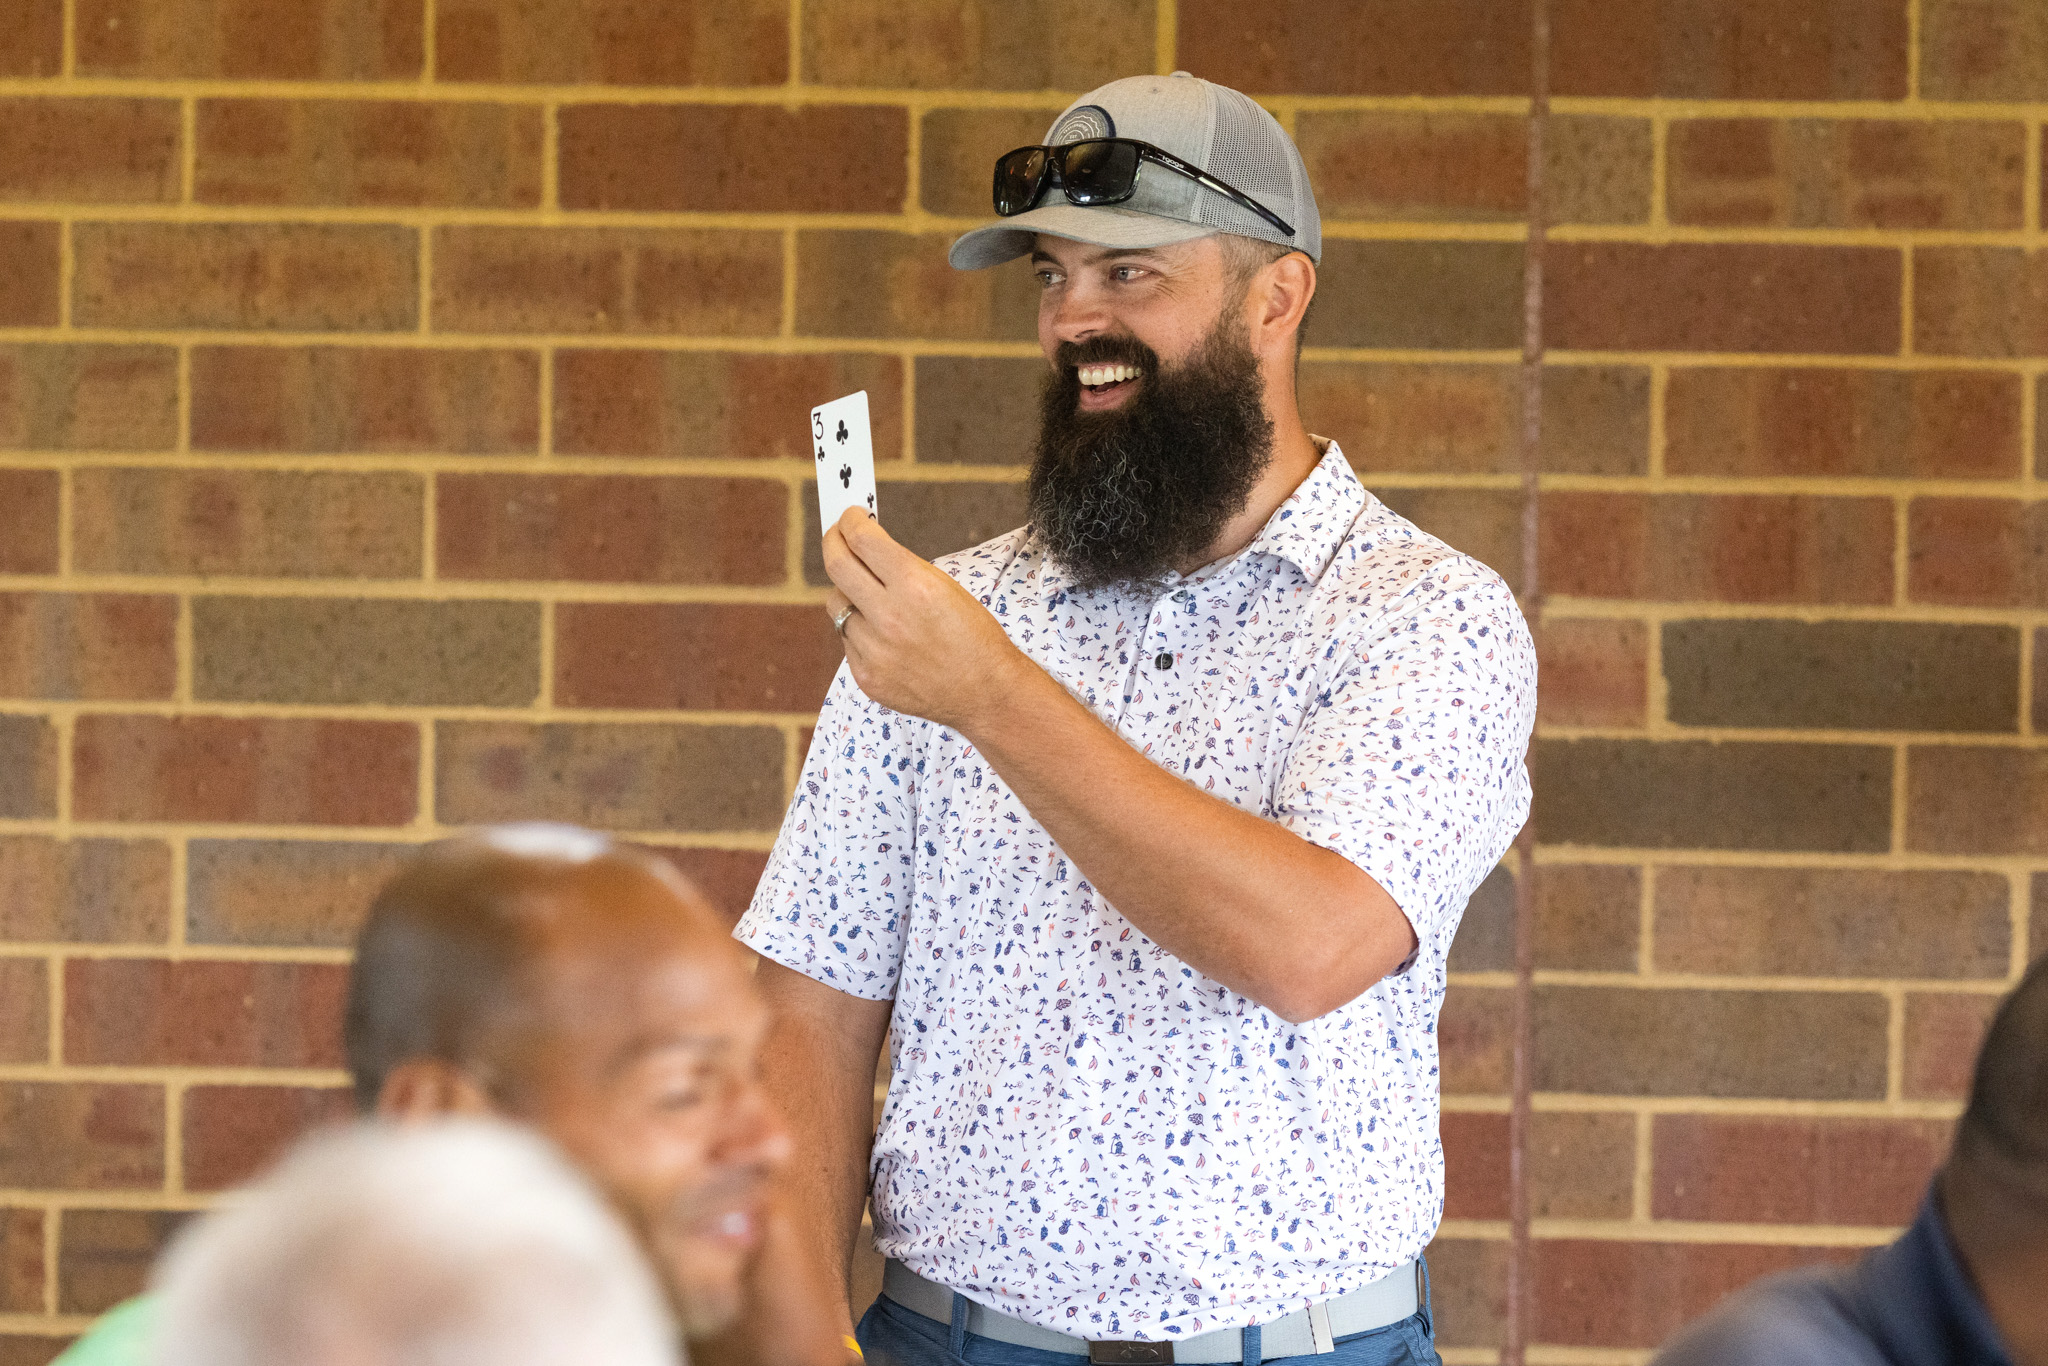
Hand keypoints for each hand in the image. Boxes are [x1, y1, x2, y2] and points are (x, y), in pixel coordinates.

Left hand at [822, 507, 1025, 732]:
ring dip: (849, 594)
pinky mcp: (867, 677)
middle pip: (836, 566)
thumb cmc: (974, 637)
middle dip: (833, 542)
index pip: (862, 540)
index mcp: (915, 586)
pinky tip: (886, 637)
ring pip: (837, 606)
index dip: (851, 521)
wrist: (986, 693)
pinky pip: (847, 641)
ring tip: (871, 598)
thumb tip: (867, 547)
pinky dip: (860, 632)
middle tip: (837, 536)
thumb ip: (903, 568)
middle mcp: (889, 617)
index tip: (851, 517)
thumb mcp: (947, 588)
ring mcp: (874, 651)